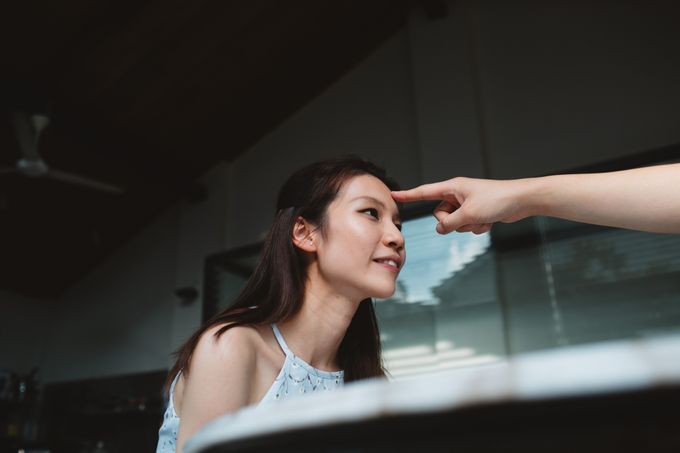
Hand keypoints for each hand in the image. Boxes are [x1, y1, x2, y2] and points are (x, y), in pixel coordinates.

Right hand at [391, 177, 528, 233]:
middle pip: (440, 214)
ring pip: (454, 223)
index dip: (408, 195)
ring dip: (467, 226)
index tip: (393, 195)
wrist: (521, 200)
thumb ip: (449, 224)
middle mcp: (457, 194)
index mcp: (452, 187)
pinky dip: (476, 227)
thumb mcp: (469, 214)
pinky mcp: (475, 212)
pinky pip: (466, 225)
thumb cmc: (497, 200)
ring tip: (482, 220)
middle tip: (468, 219)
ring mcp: (466, 204)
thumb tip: (440, 229)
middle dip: (452, 222)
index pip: (424, 192)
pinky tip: (489, 222)